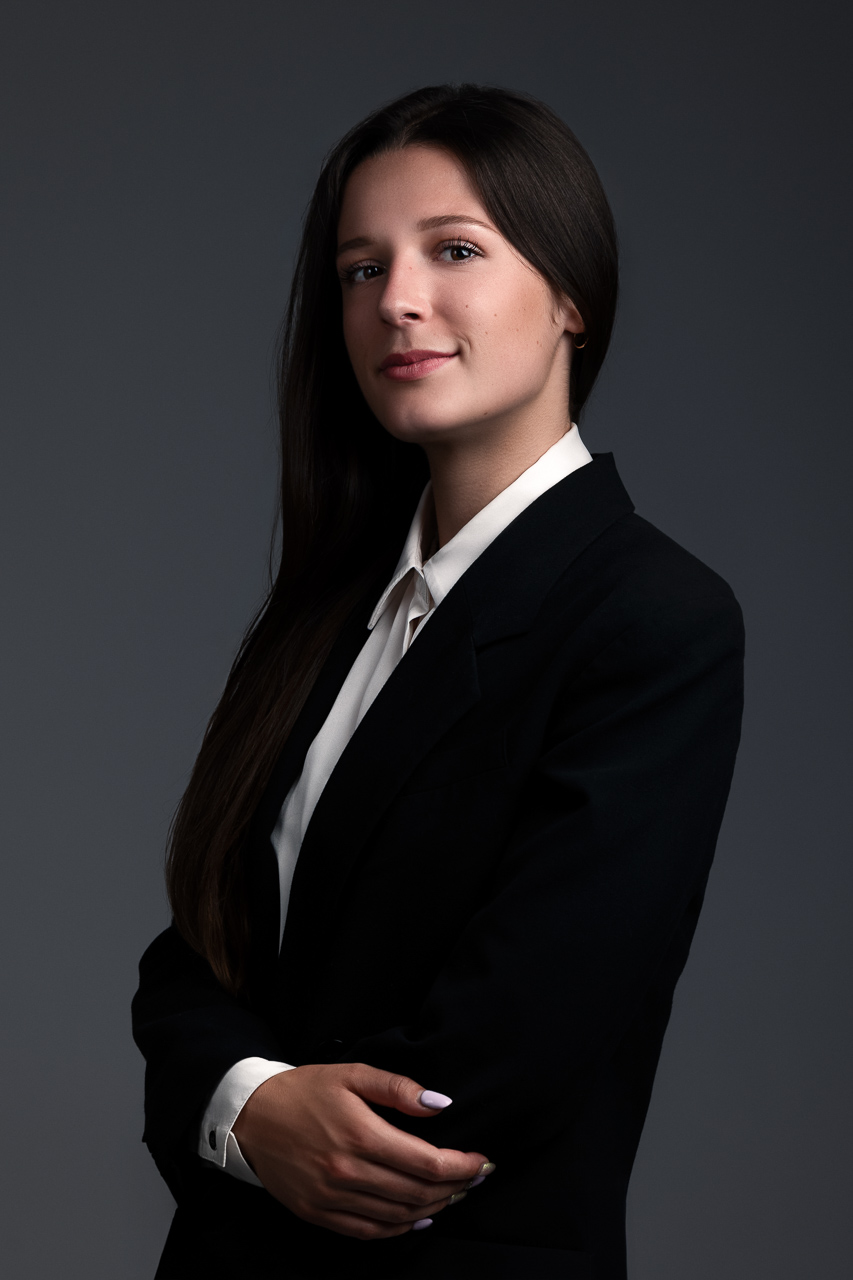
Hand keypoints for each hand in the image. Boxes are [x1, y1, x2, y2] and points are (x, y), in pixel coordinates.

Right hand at [231, 1061, 491, 1239]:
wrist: (250, 1116)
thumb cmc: (304, 1090)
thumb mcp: (351, 1074)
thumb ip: (398, 1088)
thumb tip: (440, 1103)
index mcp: (359, 1133)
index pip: (425, 1161)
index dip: (461, 1165)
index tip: (482, 1160)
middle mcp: (347, 1171)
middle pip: (417, 1192)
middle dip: (455, 1187)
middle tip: (476, 1177)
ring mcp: (331, 1198)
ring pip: (398, 1216)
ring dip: (433, 1208)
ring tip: (454, 1194)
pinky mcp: (318, 1213)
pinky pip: (368, 1231)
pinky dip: (399, 1229)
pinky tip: (417, 1219)